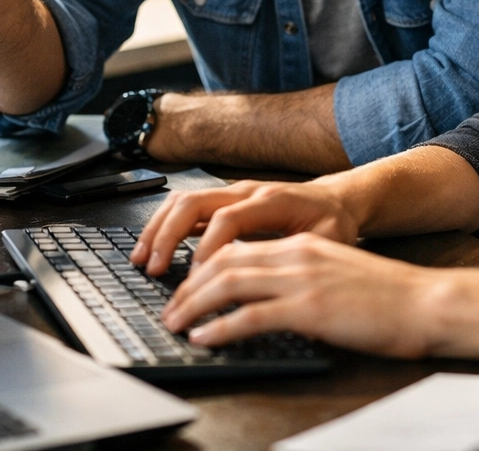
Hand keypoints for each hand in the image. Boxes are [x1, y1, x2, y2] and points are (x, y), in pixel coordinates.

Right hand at [129, 180, 359, 276]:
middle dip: (167, 235)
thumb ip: (299, 259)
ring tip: (140, 258)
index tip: (194, 277)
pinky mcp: (224, 202)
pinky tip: (152, 248)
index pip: (228, 218)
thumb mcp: (328, 242)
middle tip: (152, 268)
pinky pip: (185, 205)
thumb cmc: (333, 223)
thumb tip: (269, 286)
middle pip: (193, 202)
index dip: (207, 248)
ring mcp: (232, 193)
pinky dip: (164, 224)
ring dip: (158, 228)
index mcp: (272, 200)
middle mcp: (246, 192)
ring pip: (183, 200)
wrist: (338, 199)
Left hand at [160, 232, 440, 357]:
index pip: (237, 248)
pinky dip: (221, 327)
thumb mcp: (337, 274)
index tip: (186, 290)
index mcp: (302, 244)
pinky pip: (251, 315)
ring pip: (229, 283)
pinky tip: (205, 339)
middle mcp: (296, 254)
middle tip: (170, 310)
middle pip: (223, 262)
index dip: (203, 268)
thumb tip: (269, 298)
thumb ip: (303, 276)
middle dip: (188, 287)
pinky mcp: (310, 307)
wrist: (426, 302)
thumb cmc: (389, 297)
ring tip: (176, 324)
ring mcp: (302, 279)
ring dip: (194, 305)